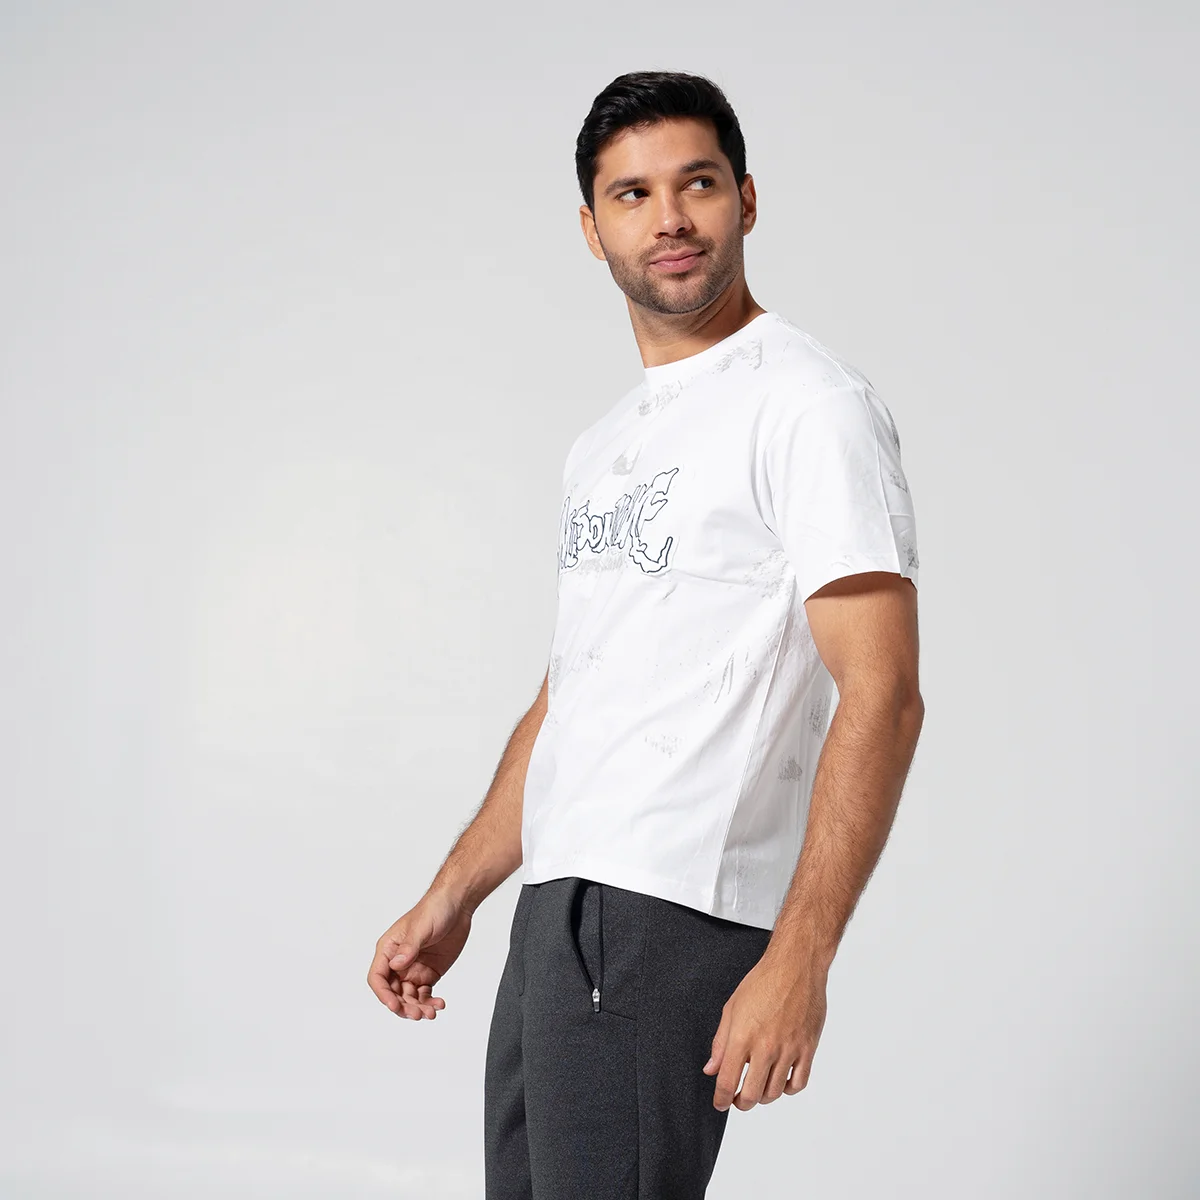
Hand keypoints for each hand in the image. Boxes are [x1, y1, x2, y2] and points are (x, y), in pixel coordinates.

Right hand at [367, 889, 471, 1019]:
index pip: (377, 977)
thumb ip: (409, 947)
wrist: (458, 905)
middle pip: (393, 993)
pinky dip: (430, 1002)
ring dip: (417, 1008)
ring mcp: (414, 969)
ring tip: (431, 1013)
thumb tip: (396, 965)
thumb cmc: (434, 909)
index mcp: (389, 949)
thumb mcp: (421, 927)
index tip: (395, 1006)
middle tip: (418, 1014)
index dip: (383, 994)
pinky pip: (425, 994)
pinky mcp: (429, 973)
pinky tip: (440, 1004)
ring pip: (409, 997)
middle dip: (403, 1006)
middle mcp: (398, 962)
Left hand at [701, 948, 828, 1110]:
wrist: (795, 967)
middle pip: (751, 1095)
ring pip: (775, 1092)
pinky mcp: (807, 1048)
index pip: (727, 1081)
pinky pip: (798, 1083)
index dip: (721, 1099)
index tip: (720, 1103)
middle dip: (740, 1103)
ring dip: (763, 1096)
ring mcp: (789, 1050)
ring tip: (757, 1087)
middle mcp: (766, 1047)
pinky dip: (788, 1089)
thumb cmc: (762, 982)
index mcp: (742, 1036)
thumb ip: (720, 1042)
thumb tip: (711, 1068)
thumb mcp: (732, 1008)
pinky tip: (780, 1080)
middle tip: (737, 1100)